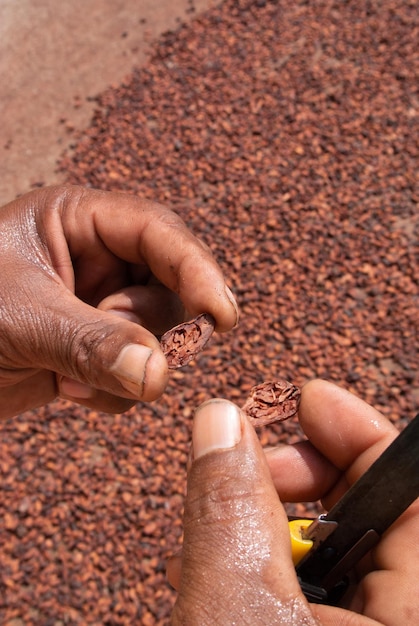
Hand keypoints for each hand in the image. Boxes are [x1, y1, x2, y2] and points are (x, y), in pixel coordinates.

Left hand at [0, 185, 237, 417]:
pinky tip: (66, 391)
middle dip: (149, 328)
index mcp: (76, 219)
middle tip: (122, 356)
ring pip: (159, 335)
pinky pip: (138, 372)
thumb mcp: (19, 319)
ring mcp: (98, 306)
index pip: (156, 231)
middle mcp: (96, 258)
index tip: (222, 317)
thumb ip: (92, 343)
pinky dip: (113, 392)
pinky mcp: (96, 349)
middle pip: (169, 286)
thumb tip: (161, 374)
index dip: (196, 268)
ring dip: (125, 366)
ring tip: (67, 377)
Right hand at [168, 380, 418, 624]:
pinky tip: (216, 567)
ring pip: (326, 551)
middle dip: (295, 476)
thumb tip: (221, 419)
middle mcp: (400, 617)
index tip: (306, 399)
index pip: (407, 490)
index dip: (357, 431)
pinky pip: (308, 589)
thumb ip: (231, 509)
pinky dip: (259, 566)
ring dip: (261, 524)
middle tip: (240, 470)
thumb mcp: (235, 610)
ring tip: (209, 527)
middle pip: (363, 512)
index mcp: (414, 610)